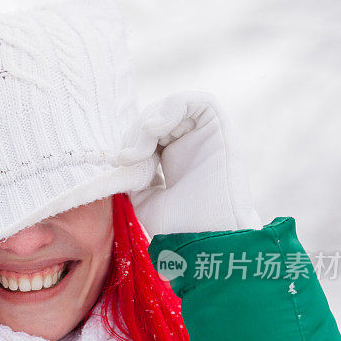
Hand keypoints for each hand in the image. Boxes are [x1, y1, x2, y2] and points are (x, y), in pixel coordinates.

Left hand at [119, 90, 261, 234]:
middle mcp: (188, 144)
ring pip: (171, 108)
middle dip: (135, 134)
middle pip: (155, 118)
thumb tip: (122, 156)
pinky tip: (154, 129)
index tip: (120, 163)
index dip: (131, 141)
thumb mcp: (143, 197)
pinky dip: (172, 107)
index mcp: (171, 159)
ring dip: (148, 122)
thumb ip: (133, 173)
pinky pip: (198, 101)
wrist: (203, 239)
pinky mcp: (219, 130)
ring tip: (140, 150)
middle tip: (127, 158)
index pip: (146, 133)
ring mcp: (203, 136)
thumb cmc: (177, 226)